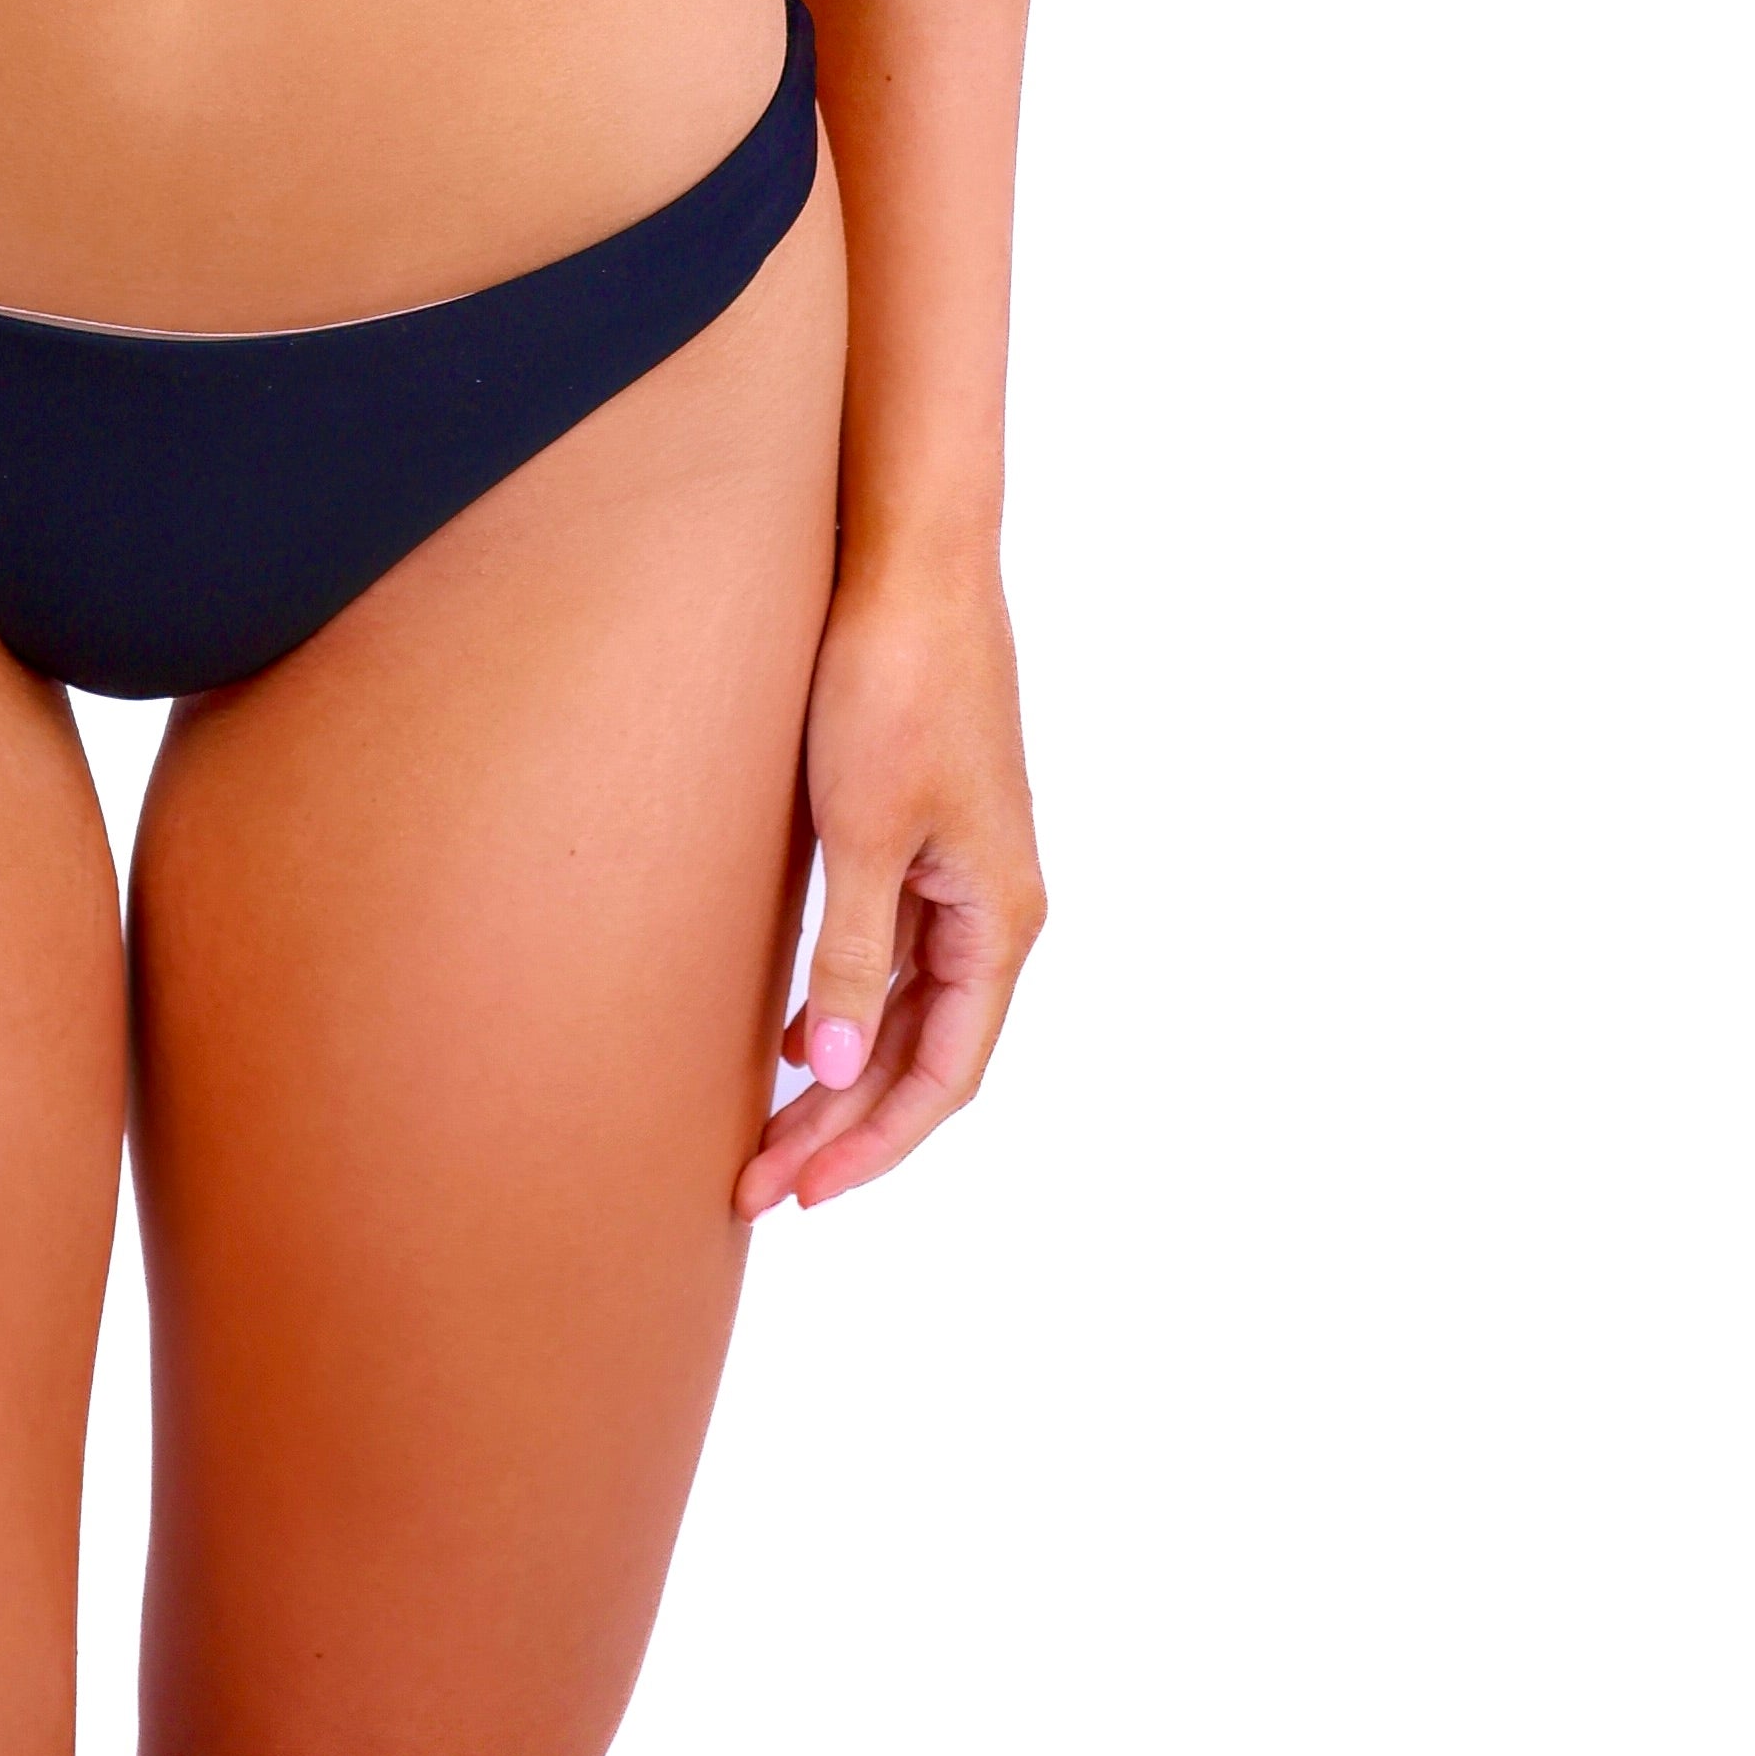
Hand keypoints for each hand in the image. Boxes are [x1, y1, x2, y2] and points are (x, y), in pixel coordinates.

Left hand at [737, 546, 1045, 1218]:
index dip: (872, 1145)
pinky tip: (795, 1028)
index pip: (943, 1076)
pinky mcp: (926, 832)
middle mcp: (993, 907)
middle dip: (844, 1126)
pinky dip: (849, 1004)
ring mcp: (962, 869)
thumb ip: (854, 958)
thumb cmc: (891, 684)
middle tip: (756, 1183)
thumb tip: (838, 1076)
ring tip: (767, 1129)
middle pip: (923, 1053)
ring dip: (843, 1072)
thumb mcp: (862, 830)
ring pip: (907, 1009)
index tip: (796, 1193)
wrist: (910, 562)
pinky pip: (896, 951)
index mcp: (998, 918)